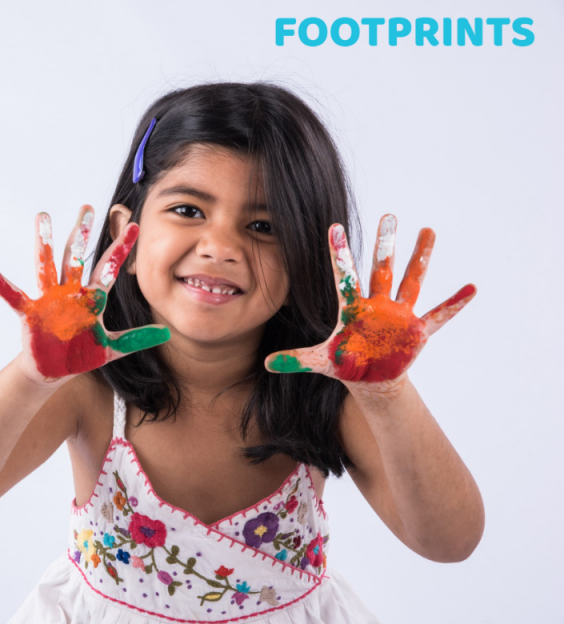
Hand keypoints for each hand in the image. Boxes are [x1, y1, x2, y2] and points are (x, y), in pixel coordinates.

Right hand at [0, 205, 169, 383]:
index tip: (134, 225)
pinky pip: (13, 294)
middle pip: (77, 257)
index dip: (121, 249)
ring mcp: (48, 299)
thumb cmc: (79, 355)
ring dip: (45, 242)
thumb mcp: (111, 348)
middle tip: (88, 208)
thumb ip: (136, 339)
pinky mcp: (30, 312)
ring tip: (43, 216)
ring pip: (47, 265)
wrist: (53, 371)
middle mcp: (70, 292)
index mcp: (90, 298)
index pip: (109, 268)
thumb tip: (166, 333)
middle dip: (82, 233)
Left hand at [264, 214, 475, 394]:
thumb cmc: (346, 363)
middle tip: (389, 215)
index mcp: (352, 309)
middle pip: (382, 269)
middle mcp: (377, 305)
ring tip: (428, 229)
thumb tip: (264, 364)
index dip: (339, 253)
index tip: (333, 225)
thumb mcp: (319, 361)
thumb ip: (294, 360)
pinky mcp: (416, 331)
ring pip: (412, 280)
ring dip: (421, 257)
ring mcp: (399, 315)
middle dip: (385, 245)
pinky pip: (439, 315)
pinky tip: (471, 287)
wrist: (371, 379)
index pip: (344, 276)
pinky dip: (454, 303)